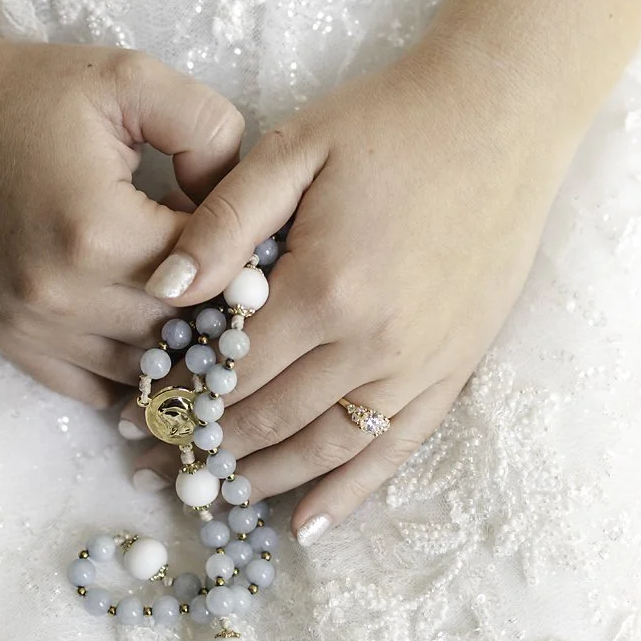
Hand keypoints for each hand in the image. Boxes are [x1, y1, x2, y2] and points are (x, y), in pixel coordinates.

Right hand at [0, 22, 244, 406]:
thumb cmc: (21, 91)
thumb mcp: (128, 77)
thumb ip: (207, 130)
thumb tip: (240, 201)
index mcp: (99, 230)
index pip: (213, 271)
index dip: (242, 248)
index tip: (242, 221)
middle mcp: (64, 295)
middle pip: (184, 332)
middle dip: (216, 299)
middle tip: (227, 260)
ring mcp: (33, 328)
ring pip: (146, 371)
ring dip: (179, 341)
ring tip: (189, 292)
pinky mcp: (11, 341)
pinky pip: (96, 388)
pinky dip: (131, 367)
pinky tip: (144, 326)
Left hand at [126, 34, 584, 537]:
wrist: (504, 115)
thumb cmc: (390, 123)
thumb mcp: (293, 149)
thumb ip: (224, 223)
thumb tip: (162, 290)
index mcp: (325, 288)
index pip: (230, 370)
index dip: (178, 399)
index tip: (137, 416)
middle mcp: (375, 343)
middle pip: (270, 419)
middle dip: (204, 448)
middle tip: (156, 463)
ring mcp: (420, 364)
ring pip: (324, 449)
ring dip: (261, 479)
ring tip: (210, 493)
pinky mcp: (454, 368)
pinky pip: (393, 450)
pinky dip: (347, 493)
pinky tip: (308, 524)